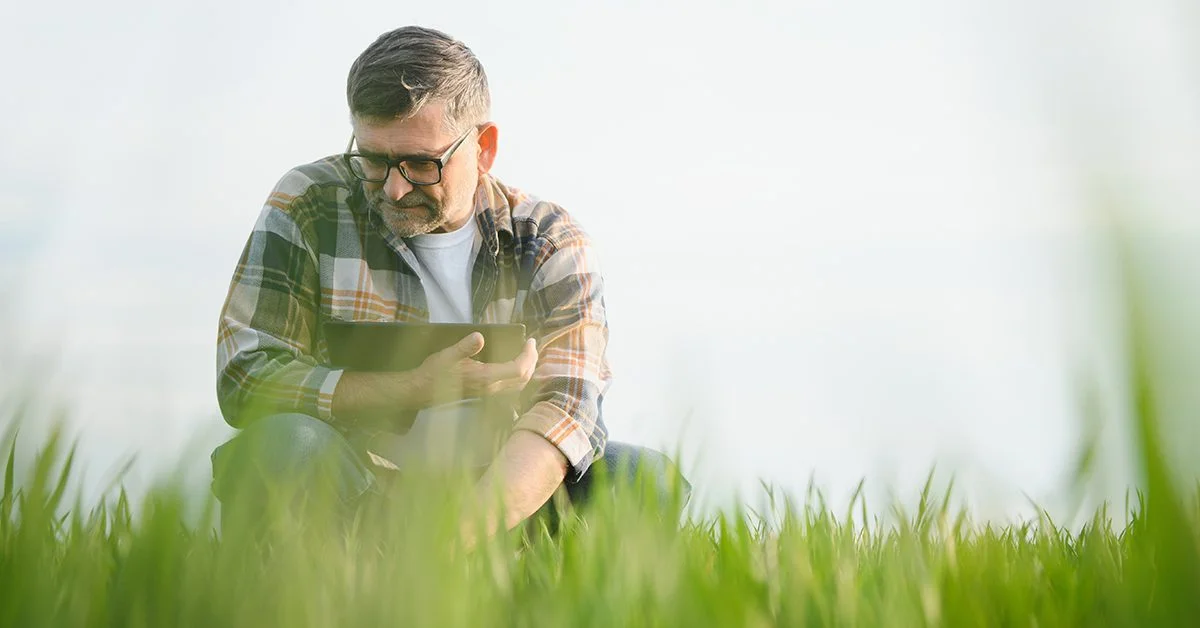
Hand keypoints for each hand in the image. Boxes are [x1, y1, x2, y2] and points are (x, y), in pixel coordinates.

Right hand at [415, 333, 537, 404]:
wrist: (422, 391)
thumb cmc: (435, 372)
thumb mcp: (447, 355)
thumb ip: (465, 347)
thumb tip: (479, 336)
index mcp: (486, 378)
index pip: (518, 369)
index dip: (528, 355)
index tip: (530, 340)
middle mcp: (491, 388)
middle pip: (523, 378)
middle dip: (532, 360)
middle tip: (532, 345)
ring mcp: (489, 393)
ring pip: (519, 384)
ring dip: (527, 368)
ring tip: (527, 353)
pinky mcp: (486, 393)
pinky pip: (511, 386)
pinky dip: (519, 375)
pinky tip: (515, 364)